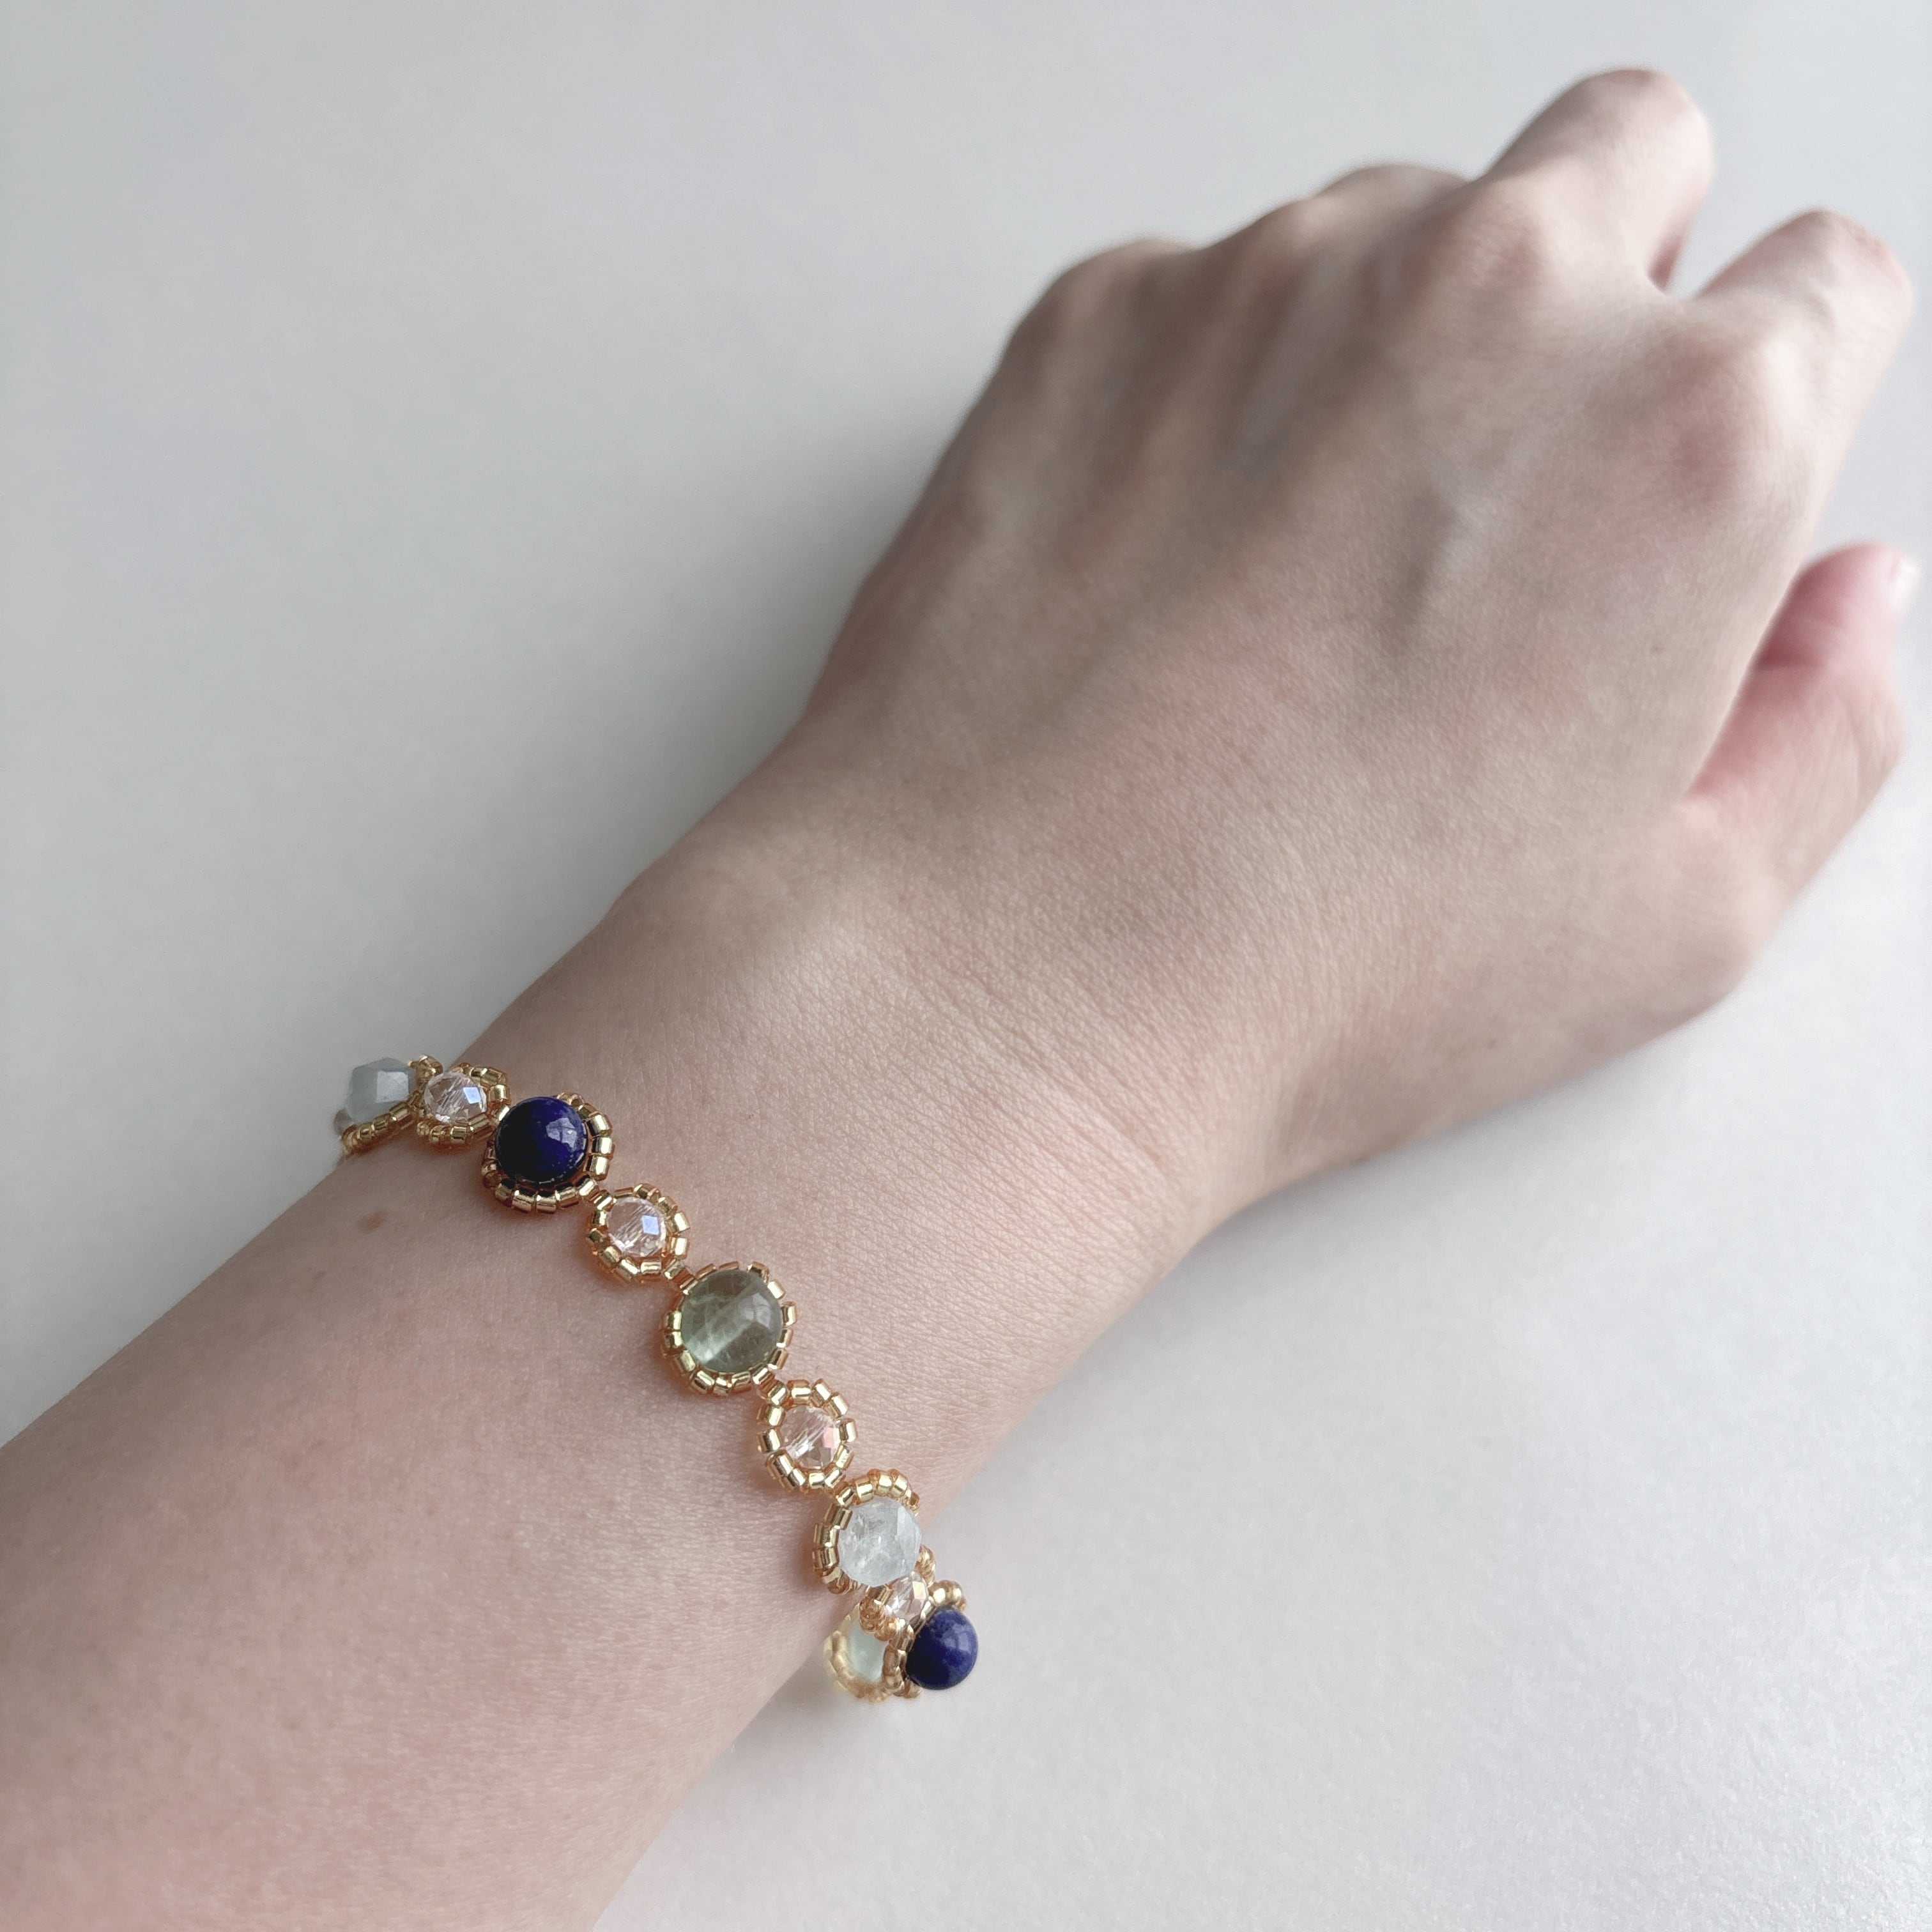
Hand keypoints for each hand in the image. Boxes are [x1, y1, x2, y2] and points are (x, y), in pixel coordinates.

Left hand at [717, 69, 1912, 1226]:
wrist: (1006, 973)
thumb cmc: (1315, 969)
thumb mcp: (1674, 921)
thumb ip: (1825, 723)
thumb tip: (1845, 604)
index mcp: (1689, 437)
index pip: (1826, 290)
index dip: (1780, 388)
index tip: (1702, 472)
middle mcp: (1493, 296)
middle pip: (1630, 158)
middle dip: (1617, 275)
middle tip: (1524, 468)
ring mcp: (1276, 280)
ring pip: (1407, 219)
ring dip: (1402, 334)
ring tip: (1318, 559)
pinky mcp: (1102, 311)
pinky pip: (1210, 288)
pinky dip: (1219, 382)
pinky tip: (1176, 563)